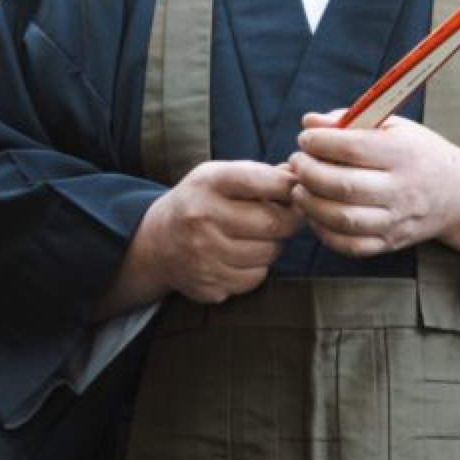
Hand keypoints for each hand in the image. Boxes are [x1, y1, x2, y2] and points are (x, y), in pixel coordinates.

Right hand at [117, 160, 297, 307]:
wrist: (157, 242)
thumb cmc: (200, 202)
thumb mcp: (219, 176)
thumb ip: (261, 175)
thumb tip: (302, 178)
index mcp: (208, 183)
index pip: (264, 181)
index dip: (289, 187)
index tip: (296, 190)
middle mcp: (202, 218)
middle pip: (274, 223)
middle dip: (290, 220)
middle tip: (288, 217)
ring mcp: (204, 255)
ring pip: (269, 253)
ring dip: (273, 245)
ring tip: (258, 236)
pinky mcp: (209, 284)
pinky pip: (255, 278)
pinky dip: (257, 268)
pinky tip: (242, 256)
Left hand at [290, 112, 459, 276]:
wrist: (458, 193)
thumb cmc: (418, 152)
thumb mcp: (394, 127)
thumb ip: (350, 122)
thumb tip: (309, 122)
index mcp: (404, 154)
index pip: (353, 147)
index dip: (320, 142)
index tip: (306, 138)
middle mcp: (403, 189)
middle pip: (343, 186)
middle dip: (309, 173)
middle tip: (296, 162)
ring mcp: (398, 220)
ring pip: (343, 220)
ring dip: (311, 204)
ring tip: (300, 189)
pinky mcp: (391, 243)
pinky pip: (351, 246)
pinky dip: (324, 233)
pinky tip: (315, 214)